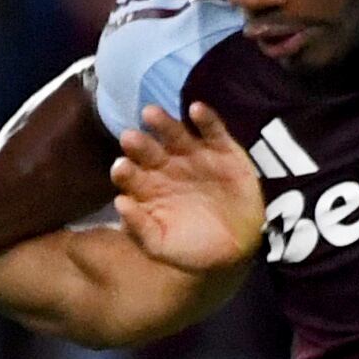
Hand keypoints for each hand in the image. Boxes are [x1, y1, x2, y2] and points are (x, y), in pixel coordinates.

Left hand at [111, 103, 267, 273]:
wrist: (239, 249)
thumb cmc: (194, 248)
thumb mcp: (163, 246)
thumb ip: (140, 228)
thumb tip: (119, 202)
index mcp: (148, 187)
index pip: (131, 175)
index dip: (125, 171)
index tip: (121, 168)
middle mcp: (167, 166)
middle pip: (149, 150)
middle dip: (139, 144)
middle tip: (130, 138)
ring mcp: (194, 155)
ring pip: (175, 134)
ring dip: (164, 124)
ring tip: (151, 114)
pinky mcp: (222, 149)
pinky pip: (213, 130)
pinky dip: (205, 119)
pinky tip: (196, 110)